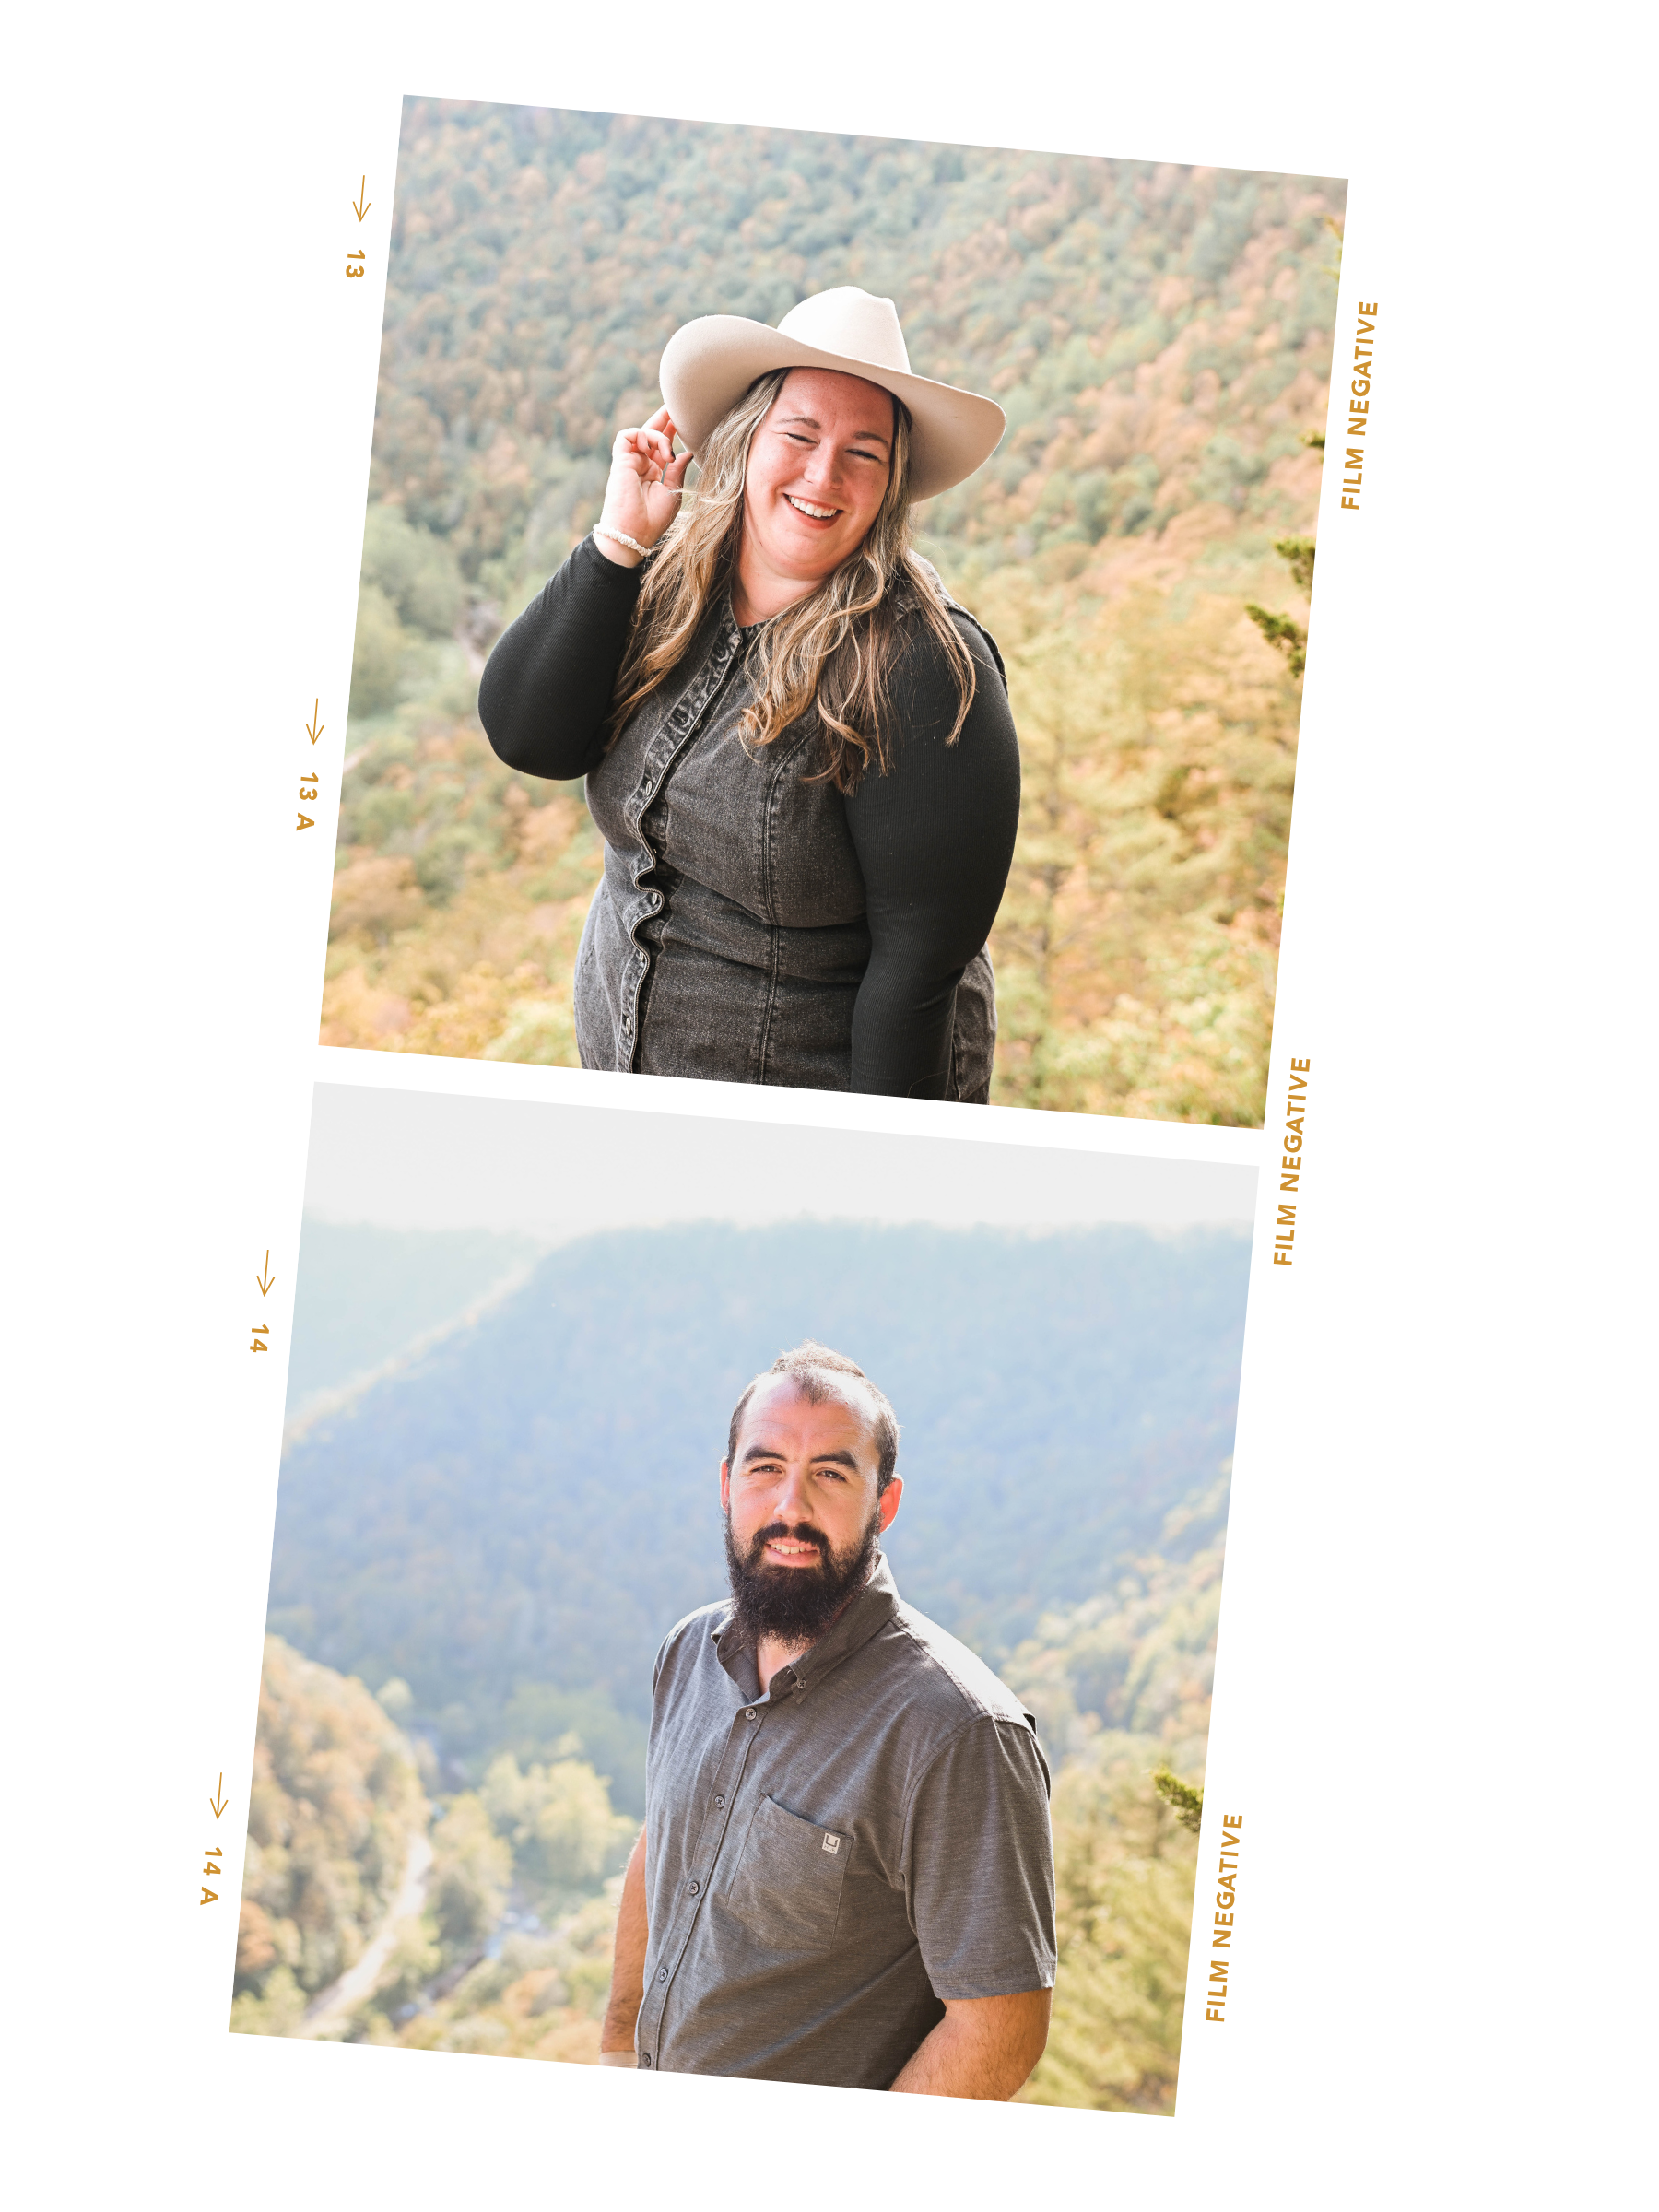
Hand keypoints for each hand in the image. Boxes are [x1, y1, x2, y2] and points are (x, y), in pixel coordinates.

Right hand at [595, 406, 691, 564]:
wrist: (633, 533)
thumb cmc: (653, 520)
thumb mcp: (672, 492)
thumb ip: (678, 470)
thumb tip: (687, 451)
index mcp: (655, 474)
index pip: (663, 447)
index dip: (672, 433)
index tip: (686, 420)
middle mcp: (642, 465)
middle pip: (651, 434)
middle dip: (663, 419)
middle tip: (676, 405)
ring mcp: (630, 462)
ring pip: (642, 433)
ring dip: (658, 436)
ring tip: (669, 453)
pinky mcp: (620, 460)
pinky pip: (628, 436)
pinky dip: (644, 435)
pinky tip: (657, 449)